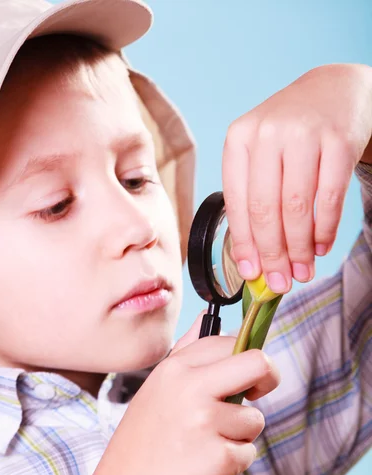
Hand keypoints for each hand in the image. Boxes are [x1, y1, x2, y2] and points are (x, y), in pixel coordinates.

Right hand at [70, 312, 279, 474]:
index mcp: (176, 368)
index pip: (229, 342)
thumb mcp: (157, 385)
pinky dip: (234, 460)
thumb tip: (206, 314)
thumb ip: (186, 350)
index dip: (247, 356)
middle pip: (259, 364)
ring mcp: (206, 423)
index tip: (247, 376)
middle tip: (258, 394)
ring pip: (255, 418)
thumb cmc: (143, 438)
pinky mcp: (220, 457)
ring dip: (240, 433)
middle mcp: (192, 389)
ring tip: (207, 442)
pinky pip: (248, 451)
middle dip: (269, 377)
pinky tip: (205, 464)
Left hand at [222, 63, 371, 292]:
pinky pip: (329, 198)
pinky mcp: (338, 140)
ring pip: (296, 208)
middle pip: (265, 209)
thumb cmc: (291, 132)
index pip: (237, 202)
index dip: (244, 244)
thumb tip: (254, 258)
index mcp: (239, 138)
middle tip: (280, 282)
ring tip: (301, 271)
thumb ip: (254, 197)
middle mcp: (267, 132)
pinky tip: (320, 247)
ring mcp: (304, 134)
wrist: (335, 91)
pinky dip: (324, 230)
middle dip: (272, 254)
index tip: (251, 273)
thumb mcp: (261, 152)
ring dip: (298, 248)